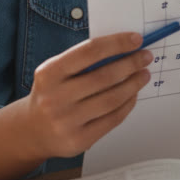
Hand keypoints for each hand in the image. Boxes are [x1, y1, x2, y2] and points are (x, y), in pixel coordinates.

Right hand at [19, 32, 152, 159]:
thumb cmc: (52, 93)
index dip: (116, 43)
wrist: (33, 131)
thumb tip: (125, 48)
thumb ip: (85, 60)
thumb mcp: (57, 72)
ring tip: (143, 75)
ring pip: (112, 99)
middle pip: (104, 77)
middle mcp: (55, 98)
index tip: (136, 39)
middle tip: (146, 57)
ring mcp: (66, 121)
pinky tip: (133, 95)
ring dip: (133, 84)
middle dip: (131, 64)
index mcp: (49, 73)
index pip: (89, 52)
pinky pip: (112, 119)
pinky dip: (128, 104)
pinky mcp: (78, 140)